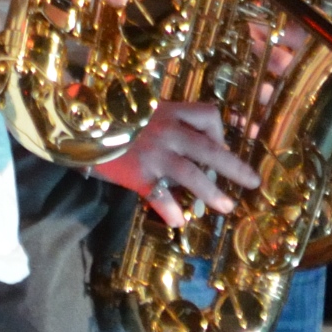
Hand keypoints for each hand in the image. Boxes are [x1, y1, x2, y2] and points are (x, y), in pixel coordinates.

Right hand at [95, 101, 258, 225]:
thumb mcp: (140, 110)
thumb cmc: (109, 117)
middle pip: (211, 149)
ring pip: (193, 174)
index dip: (221, 132)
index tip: (224, 145)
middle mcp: (168, 132)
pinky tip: (178, 221)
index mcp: (170, 112)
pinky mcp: (140, 175)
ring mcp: (155, 154)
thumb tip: (185, 145)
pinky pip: (162, 198)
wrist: (78, 125)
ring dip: (212, 192)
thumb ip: (162, 123)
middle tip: (252, 181)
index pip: (209, 115)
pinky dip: (172, 211)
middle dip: (235, 167)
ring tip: (227, 207)